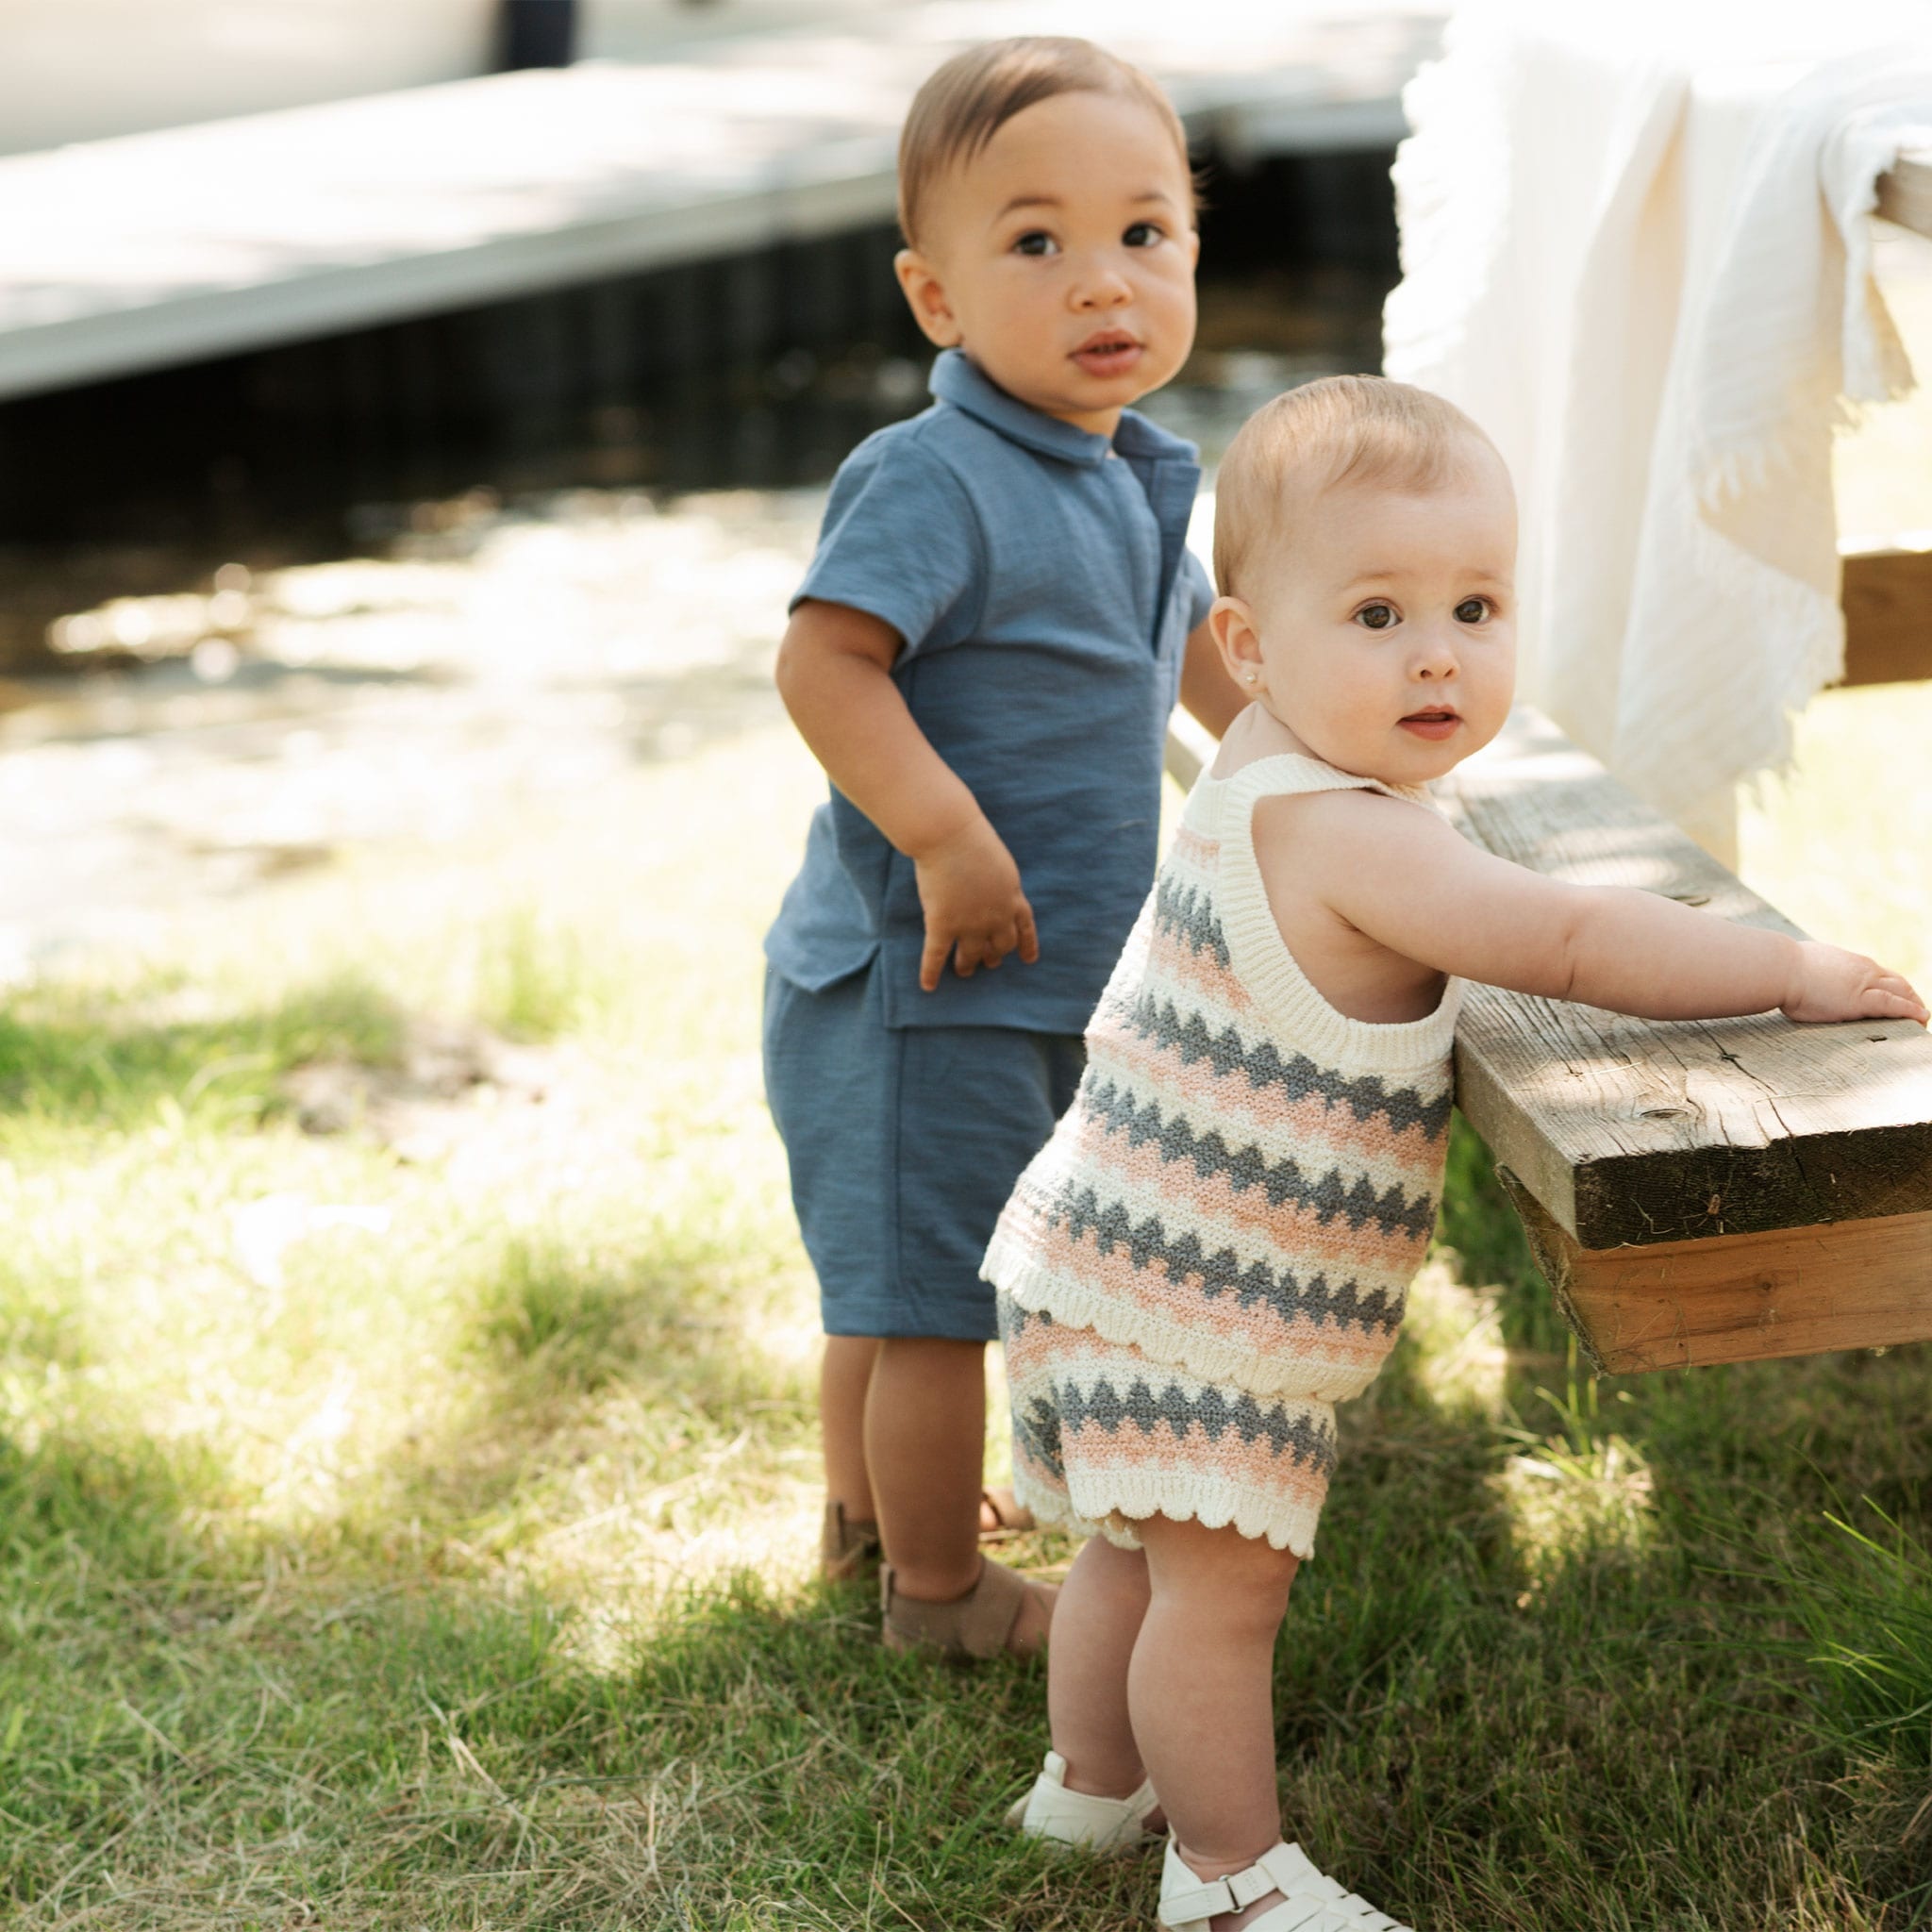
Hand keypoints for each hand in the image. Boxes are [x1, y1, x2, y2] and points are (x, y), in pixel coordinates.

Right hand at [911, 815, 1039, 990]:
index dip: (1026, 945)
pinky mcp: (943, 925)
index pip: (1025, 928)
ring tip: (964, 971)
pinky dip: (931, 973)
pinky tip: (929, 987)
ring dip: (968, 966)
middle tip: (987, 962)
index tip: (1028, 959)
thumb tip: (997, 894)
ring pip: (972, 955)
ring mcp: (970, 924)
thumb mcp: (1002, 863)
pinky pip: (936, 956)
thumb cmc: (974, 839)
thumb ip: (1002, 884)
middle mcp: (996, 917)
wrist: (950, 836)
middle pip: (1000, 946)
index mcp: (1013, 898)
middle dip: (994, 956)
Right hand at [1781, 940, 1928, 1024]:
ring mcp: (1864, 983)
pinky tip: (1921, 1018)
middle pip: (1898, 981)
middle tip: (1916, 1011)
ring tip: (1921, 1019)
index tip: (1896, 997)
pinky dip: (1911, 1012)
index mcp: (1848, 962)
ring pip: (1902, 992)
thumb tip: (1801, 978)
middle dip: (1910, 996)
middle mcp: (1863, 969)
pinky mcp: (1861, 1000)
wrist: (1778, 968)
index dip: (1893, 986)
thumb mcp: (1802, 964)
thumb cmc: (1780, 968)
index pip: (1879, 973)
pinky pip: (1895, 1005)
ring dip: (1915, 1005)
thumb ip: (1812, 972)